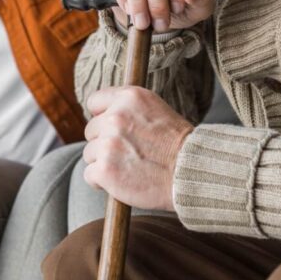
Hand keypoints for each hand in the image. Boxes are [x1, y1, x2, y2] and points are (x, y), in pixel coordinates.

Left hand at [83, 86, 192, 210]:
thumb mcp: (156, 110)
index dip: (102, 117)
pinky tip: (122, 181)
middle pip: (91, 130)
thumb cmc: (178, 145)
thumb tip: (103, 115)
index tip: (111, 129)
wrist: (191, 173)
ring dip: (104, 163)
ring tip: (129, 168)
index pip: (94, 102)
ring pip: (89, 154)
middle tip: (128, 153)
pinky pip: (89, 175)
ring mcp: (108, 143)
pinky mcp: (104, 169)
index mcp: (129, 97)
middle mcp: (116, 116)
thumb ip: (128, 109)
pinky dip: (102, 182)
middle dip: (104, 143)